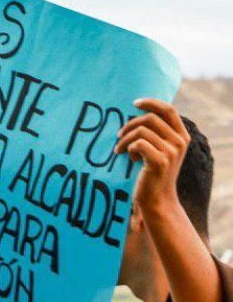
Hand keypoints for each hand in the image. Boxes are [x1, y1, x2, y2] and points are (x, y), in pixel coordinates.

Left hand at [115, 98, 188, 214]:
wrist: (156, 199)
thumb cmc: (151, 173)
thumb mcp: (159, 150)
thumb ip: (155, 133)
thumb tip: (136, 113)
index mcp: (182, 136)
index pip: (169, 110)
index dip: (151, 103)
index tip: (134, 103)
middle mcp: (180, 142)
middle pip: (150, 118)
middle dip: (129, 125)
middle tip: (118, 135)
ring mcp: (172, 152)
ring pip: (141, 131)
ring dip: (125, 139)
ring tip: (121, 150)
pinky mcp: (160, 161)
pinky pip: (138, 144)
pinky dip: (128, 149)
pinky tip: (130, 158)